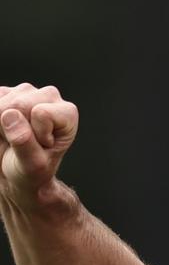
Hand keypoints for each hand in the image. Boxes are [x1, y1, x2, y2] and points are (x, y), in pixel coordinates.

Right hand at [0, 84, 78, 209]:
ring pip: (1, 103)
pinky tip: (3, 127)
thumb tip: (10, 115)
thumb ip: (24, 143)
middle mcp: (49, 96)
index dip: (35, 134)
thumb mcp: (32, 166)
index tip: (42, 145)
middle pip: (17, 105)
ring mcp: (26, 91)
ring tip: (11, 135)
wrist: (15, 172)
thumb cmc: (31, 171)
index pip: (41, 113)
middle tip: (20, 142)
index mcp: (67, 113)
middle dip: (12, 128)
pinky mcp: (5, 93)